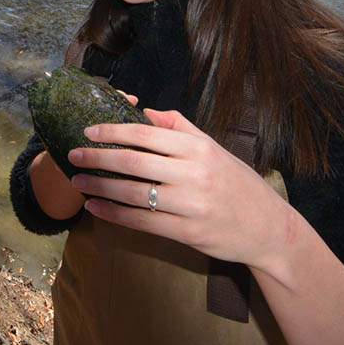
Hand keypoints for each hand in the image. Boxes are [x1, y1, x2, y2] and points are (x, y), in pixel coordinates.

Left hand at [68, 108, 292, 268]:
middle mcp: (194, 175)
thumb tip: (146, 111)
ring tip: (78, 181)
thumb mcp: (214, 148)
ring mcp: (191, 206)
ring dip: (100, 187)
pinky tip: (96, 208)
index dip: (113, 131)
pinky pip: (143, 222)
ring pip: (134, 194)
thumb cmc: (237, 183)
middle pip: (134, 162)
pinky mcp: (188, 234)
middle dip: (98, 157)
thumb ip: (179, 127)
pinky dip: (114, 215)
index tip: (89, 130)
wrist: (270, 229)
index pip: (146, 134)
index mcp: (198, 149)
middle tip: (73, 154)